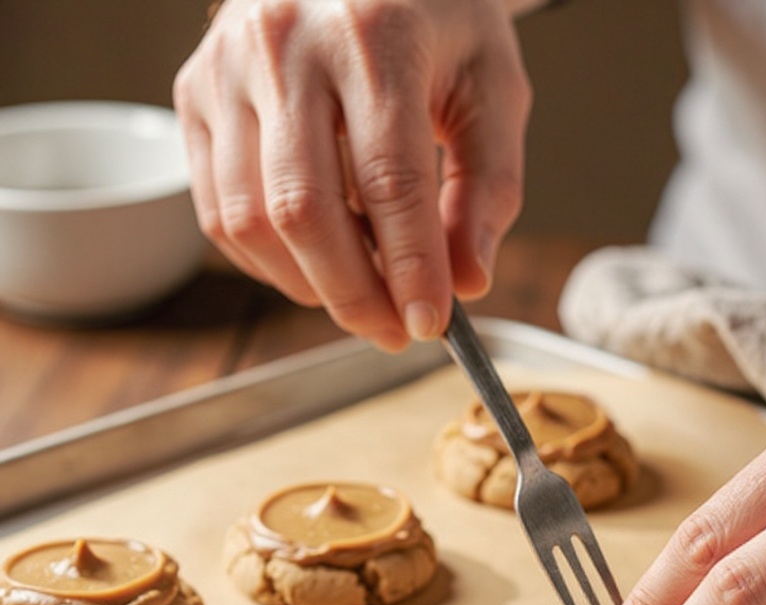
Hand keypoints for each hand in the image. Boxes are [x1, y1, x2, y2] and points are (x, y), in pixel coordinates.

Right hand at [174, 0, 530, 348]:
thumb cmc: (432, 21)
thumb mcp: (491, 89)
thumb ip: (487, 188)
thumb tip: (467, 280)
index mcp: (373, 32)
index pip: (389, 179)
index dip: (409, 267)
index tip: (431, 324)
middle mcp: (283, 44)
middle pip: (305, 211)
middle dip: (355, 296)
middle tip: (395, 332)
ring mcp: (225, 69)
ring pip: (251, 221)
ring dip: (310, 286)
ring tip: (363, 294)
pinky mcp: (194, 96)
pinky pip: (218, 214)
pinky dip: (270, 263)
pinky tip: (316, 263)